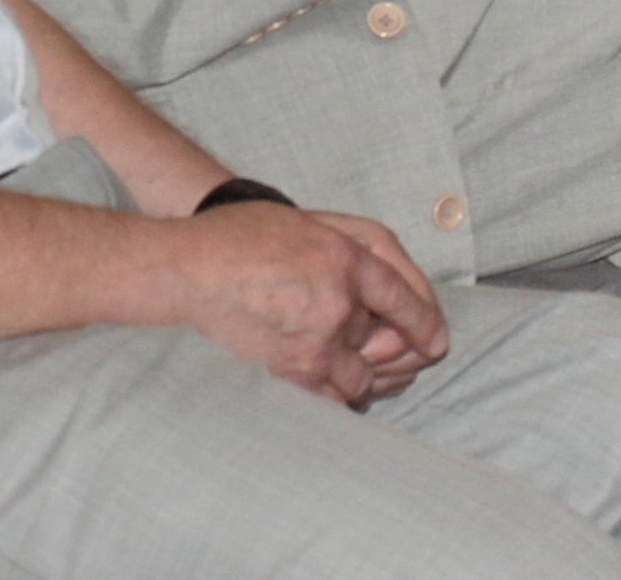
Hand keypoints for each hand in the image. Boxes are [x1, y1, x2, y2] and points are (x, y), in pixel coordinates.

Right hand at [175, 200, 445, 407]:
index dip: (424, 322)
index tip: (436, 342)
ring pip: (361, 378)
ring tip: (339, 370)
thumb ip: (352, 244)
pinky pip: (331, 401)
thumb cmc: (238, 238)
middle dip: (382, 349)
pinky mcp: (290, 376)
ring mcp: (313, 344)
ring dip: (356, 376)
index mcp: (342, 258)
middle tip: (379, 354)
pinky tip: (319, 386)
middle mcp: (335, 303)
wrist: (184, 272)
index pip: (402, 297)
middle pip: (382, 341)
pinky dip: (333, 398)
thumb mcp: (303, 220)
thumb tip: (387, 282)